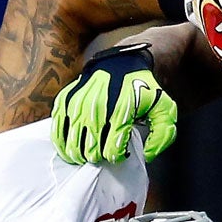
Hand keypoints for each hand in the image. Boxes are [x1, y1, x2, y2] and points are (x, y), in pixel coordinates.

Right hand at [50, 45, 176, 164]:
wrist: (121, 62)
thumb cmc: (143, 89)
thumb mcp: (164, 108)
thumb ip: (163, 135)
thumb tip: (147, 156)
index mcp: (121, 112)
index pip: (112, 150)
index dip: (117, 157)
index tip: (121, 153)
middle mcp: (97, 109)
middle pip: (90, 150)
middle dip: (96, 158)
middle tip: (102, 155)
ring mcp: (78, 105)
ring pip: (71, 143)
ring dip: (77, 155)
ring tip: (84, 157)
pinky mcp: (65, 101)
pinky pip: (57, 129)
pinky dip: (61, 142)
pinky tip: (68, 147)